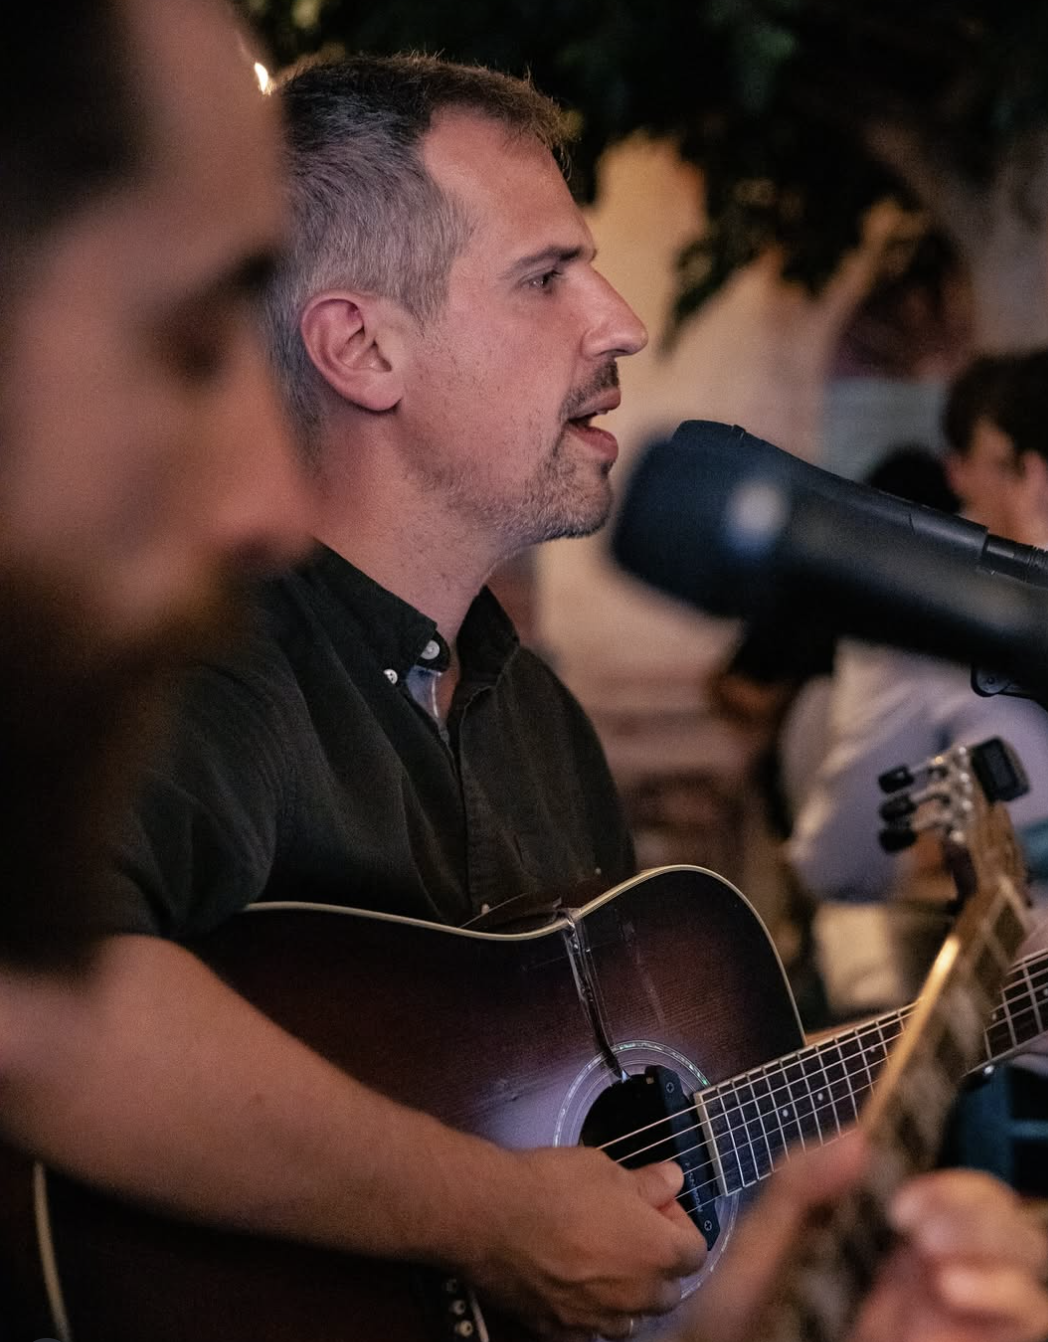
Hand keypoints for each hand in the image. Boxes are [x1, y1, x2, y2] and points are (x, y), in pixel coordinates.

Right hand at [463, 1145, 706, 1337]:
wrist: (494, 1218)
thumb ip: (647, 1182)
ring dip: (627, 1293)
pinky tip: (571, 1281)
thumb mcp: (606, 1168)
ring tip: (599, 1258)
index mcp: (658, 1253)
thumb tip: (673, 1179)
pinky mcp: (562, 1331)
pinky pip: (590, 1328)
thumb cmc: (554, 1187)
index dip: (677, 1223)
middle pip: (668, 1290)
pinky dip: (590, 1310)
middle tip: (629, 1230)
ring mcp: (599, 1319)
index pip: (695, 1251)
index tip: (655, 1203)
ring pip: (631, 1316)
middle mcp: (636, 1296)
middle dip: (656, 1262)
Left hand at [670, 1131, 1047, 1341]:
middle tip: (923, 1237)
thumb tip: (861, 1138)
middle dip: (983, 1222)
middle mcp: (937, 1275)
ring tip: (943, 1281)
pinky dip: (994, 1317)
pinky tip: (935, 1321)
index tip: (903, 1202)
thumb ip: (801, 1184)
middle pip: (1012, 1231)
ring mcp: (952, 1320)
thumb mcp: (762, 1240)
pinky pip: (1013, 1335)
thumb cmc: (746, 1309)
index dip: (954, 1189)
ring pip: (1030, 1288)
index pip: (966, 1196)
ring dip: (1003, 1276)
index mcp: (897, 1233)